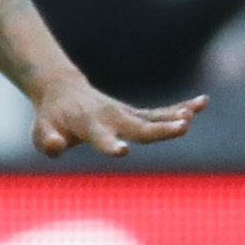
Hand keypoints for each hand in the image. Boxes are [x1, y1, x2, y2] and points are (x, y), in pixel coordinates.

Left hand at [25, 72, 206, 157]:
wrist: (62, 93)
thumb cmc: (50, 120)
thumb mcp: (41, 133)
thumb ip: (48, 142)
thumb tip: (56, 147)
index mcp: (87, 125)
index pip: (100, 137)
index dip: (109, 144)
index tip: (122, 151)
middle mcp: (111, 118)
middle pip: (139, 126)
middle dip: (160, 130)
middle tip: (183, 128)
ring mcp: (125, 115)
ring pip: (154, 117)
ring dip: (176, 116)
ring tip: (196, 114)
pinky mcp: (135, 114)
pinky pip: (160, 113)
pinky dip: (180, 108)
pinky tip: (202, 103)